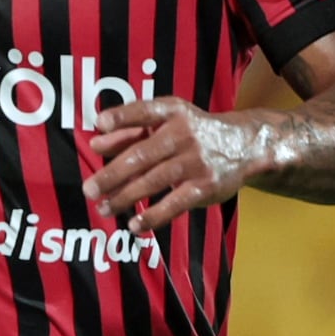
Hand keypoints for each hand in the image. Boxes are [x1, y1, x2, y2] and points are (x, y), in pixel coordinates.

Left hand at [82, 98, 270, 234]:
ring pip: (154, 180)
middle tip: (89, 189)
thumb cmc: (192, 132)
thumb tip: (96, 143)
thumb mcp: (166, 122)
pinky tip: (135, 224)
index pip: (144, 111)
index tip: (99, 126)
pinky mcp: (205, 185)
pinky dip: (153, 215)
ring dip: (125, 197)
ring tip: (104, 208)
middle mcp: (184, 133)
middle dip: (112, 173)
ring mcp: (196, 160)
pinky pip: (175, 203)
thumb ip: (129, 131)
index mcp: (173, 111)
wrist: (245, 145)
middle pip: (142, 154)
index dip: (122, 117)